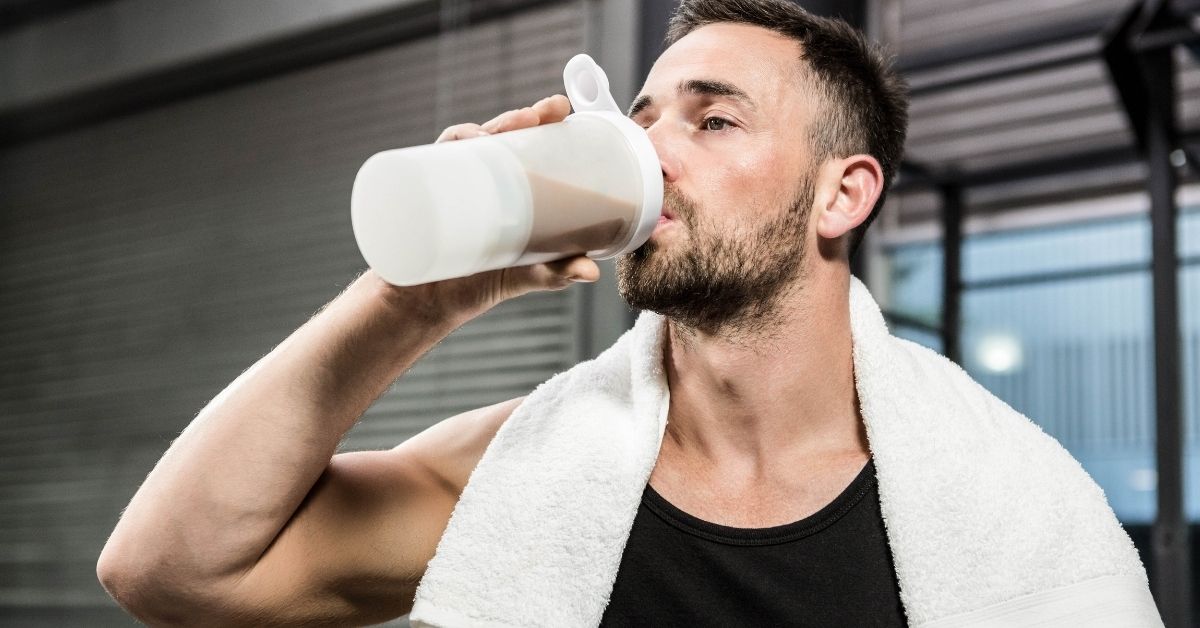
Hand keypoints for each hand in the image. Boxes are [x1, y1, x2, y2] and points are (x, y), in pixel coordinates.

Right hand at [376, 95, 601, 320]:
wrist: (428, 304)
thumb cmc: (482, 282)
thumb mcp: (529, 275)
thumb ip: (558, 272)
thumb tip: (592, 274)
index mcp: (510, 186)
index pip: (527, 142)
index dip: (541, 119)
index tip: (560, 108)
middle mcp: (481, 178)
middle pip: (497, 134)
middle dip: (516, 118)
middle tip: (536, 116)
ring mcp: (451, 184)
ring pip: (463, 143)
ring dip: (478, 130)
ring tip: (494, 136)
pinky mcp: (424, 195)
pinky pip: (429, 164)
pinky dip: (444, 151)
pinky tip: (458, 150)